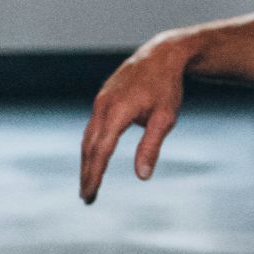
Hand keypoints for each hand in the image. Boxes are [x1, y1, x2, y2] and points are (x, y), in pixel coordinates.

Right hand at [79, 34, 193, 203]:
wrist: (161, 55)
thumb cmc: (166, 88)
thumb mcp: (165, 119)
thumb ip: (151, 147)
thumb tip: (143, 176)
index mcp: (117, 112)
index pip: (101, 151)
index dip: (95, 175)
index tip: (91, 195)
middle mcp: (103, 106)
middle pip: (89, 147)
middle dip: (87, 173)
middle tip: (87, 197)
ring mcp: (100, 101)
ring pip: (88, 137)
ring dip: (87, 161)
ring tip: (88, 182)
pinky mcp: (103, 99)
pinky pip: (93, 127)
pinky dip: (91, 146)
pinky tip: (94, 158)